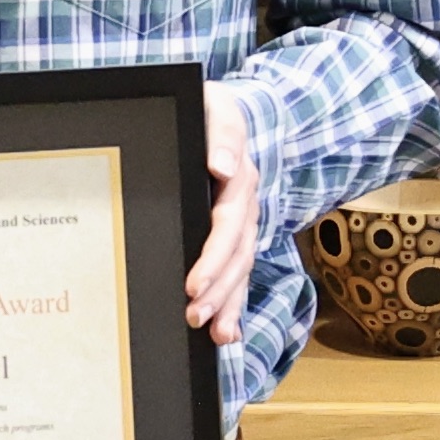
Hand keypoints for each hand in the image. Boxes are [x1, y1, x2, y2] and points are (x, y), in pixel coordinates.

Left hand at [185, 84, 260, 347]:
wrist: (217, 112)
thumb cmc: (208, 109)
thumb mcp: (214, 105)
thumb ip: (222, 131)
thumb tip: (223, 166)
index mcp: (240, 179)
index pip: (228, 225)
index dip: (213, 257)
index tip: (194, 283)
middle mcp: (245, 206)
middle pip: (236, 256)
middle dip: (217, 290)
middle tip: (194, 316)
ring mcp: (242, 224)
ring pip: (240, 270)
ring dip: (227, 303)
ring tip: (214, 333)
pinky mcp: (233, 236)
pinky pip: (237, 272)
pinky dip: (233, 303)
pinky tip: (225, 332)